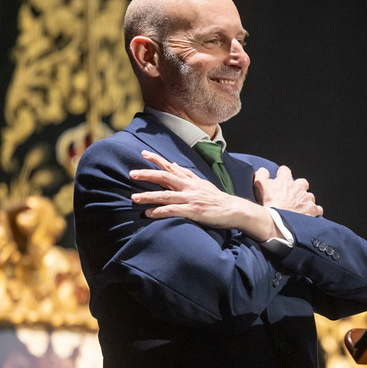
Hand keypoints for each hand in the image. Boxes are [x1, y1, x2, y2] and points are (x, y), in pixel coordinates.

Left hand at [130, 151, 278, 238]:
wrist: (235, 210)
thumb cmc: (217, 199)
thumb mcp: (202, 184)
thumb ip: (186, 175)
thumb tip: (172, 164)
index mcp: (191, 180)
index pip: (171, 167)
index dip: (157, 160)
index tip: (143, 153)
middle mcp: (189, 187)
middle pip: (165, 178)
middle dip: (147, 175)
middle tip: (132, 173)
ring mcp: (191, 199)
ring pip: (166, 195)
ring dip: (148, 196)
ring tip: (134, 198)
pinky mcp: (193, 211)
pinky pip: (173, 211)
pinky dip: (160, 212)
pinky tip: (149, 214)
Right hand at [254, 166, 322, 216]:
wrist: (276, 223)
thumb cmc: (268, 206)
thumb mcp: (259, 186)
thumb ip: (261, 175)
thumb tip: (264, 170)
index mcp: (285, 181)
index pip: (285, 171)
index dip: (282, 175)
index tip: (280, 179)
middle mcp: (298, 187)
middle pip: (302, 182)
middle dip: (298, 187)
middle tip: (291, 196)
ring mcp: (306, 199)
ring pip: (310, 196)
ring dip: (305, 200)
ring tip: (299, 208)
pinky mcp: (312, 210)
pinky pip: (317, 209)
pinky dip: (314, 212)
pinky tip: (308, 215)